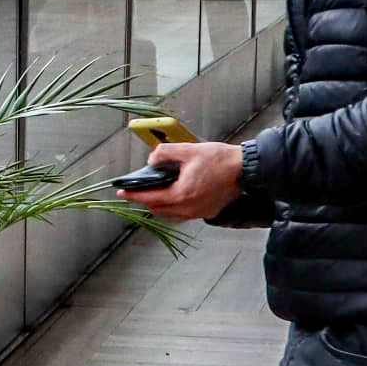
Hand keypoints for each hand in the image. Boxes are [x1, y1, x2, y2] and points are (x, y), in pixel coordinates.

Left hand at [121, 140, 243, 223]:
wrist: (245, 170)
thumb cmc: (220, 160)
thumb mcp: (189, 150)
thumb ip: (166, 153)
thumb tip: (152, 160)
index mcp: (181, 194)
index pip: (150, 197)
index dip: (133, 196)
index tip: (122, 193)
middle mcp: (188, 208)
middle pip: (157, 209)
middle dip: (144, 201)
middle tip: (135, 193)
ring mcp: (198, 213)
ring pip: (169, 215)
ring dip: (158, 207)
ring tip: (151, 196)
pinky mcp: (207, 212)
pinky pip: (182, 215)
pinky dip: (172, 209)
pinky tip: (172, 200)